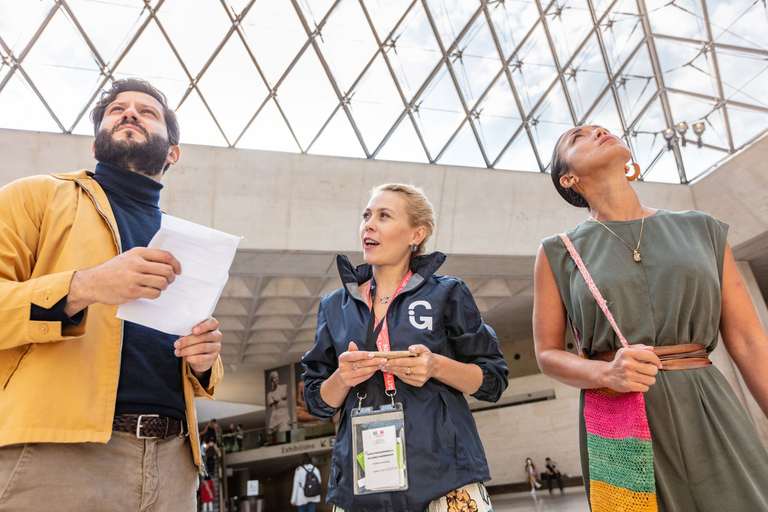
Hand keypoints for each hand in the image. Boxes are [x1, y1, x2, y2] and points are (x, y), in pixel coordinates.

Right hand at [66, 247, 180, 314]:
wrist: (93, 282)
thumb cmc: (114, 270)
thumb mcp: (128, 257)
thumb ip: (146, 258)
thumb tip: (169, 263)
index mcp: (138, 252)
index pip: (165, 255)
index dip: (176, 264)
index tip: (178, 270)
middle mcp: (136, 263)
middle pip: (167, 270)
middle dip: (172, 277)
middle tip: (170, 280)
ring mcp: (134, 278)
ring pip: (162, 282)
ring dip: (164, 286)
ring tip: (160, 287)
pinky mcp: (132, 291)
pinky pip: (154, 293)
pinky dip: (156, 294)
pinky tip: (151, 292)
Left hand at [175, 317, 220, 375]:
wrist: (200, 355)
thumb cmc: (194, 338)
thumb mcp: (191, 332)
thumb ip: (189, 330)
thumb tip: (180, 330)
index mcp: (212, 326)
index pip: (212, 323)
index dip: (203, 326)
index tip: (193, 331)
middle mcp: (217, 335)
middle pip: (203, 337)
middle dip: (187, 341)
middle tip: (176, 344)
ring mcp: (217, 347)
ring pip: (201, 348)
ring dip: (187, 350)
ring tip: (177, 352)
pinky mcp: (214, 357)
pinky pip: (201, 358)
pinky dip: (191, 358)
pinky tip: (185, 357)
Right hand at [336, 342, 383, 386]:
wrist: (342, 377)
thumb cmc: (348, 363)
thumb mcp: (348, 355)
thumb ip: (352, 350)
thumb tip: (353, 343)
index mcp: (343, 358)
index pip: (353, 355)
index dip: (363, 355)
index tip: (373, 355)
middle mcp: (343, 367)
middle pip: (361, 363)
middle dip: (374, 361)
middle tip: (383, 360)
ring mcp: (346, 376)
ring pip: (363, 371)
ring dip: (374, 368)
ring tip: (381, 365)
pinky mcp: (351, 382)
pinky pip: (363, 378)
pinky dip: (371, 374)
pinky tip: (375, 370)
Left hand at [383, 344, 437, 386]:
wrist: (434, 367)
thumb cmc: (427, 356)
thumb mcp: (424, 348)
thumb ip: (417, 347)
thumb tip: (410, 348)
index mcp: (423, 362)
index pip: (405, 362)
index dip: (395, 362)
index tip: (386, 361)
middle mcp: (422, 372)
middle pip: (403, 369)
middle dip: (391, 367)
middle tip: (382, 364)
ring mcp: (420, 379)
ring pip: (403, 375)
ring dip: (393, 371)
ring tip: (385, 368)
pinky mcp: (418, 384)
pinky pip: (406, 380)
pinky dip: (398, 376)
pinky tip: (393, 372)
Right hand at [601, 344, 661, 391]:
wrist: (606, 374)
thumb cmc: (620, 362)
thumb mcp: (626, 351)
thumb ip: (640, 348)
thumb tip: (652, 348)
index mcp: (627, 353)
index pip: (649, 355)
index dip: (656, 360)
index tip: (657, 364)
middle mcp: (627, 364)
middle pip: (653, 370)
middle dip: (652, 371)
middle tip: (647, 371)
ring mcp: (628, 376)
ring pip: (651, 380)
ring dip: (648, 379)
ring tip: (641, 377)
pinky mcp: (628, 386)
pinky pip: (645, 388)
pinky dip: (643, 386)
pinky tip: (637, 383)